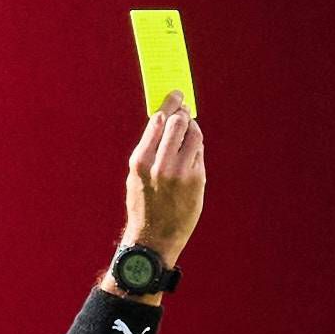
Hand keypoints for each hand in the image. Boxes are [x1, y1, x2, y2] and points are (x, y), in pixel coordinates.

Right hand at [121, 99, 204, 268]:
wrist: (153, 239)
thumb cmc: (143, 205)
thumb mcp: (136, 176)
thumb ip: (148, 148)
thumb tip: (163, 119)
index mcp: (140, 161)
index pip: (158, 121)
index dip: (170, 104)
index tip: (176, 94)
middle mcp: (160, 165)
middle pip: (178, 122)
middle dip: (183, 111)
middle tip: (185, 107)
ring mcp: (180, 173)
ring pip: (193, 134)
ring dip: (192, 127)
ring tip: (188, 130)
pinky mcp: (197, 180)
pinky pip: (199, 152)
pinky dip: (195, 146)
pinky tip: (190, 150)